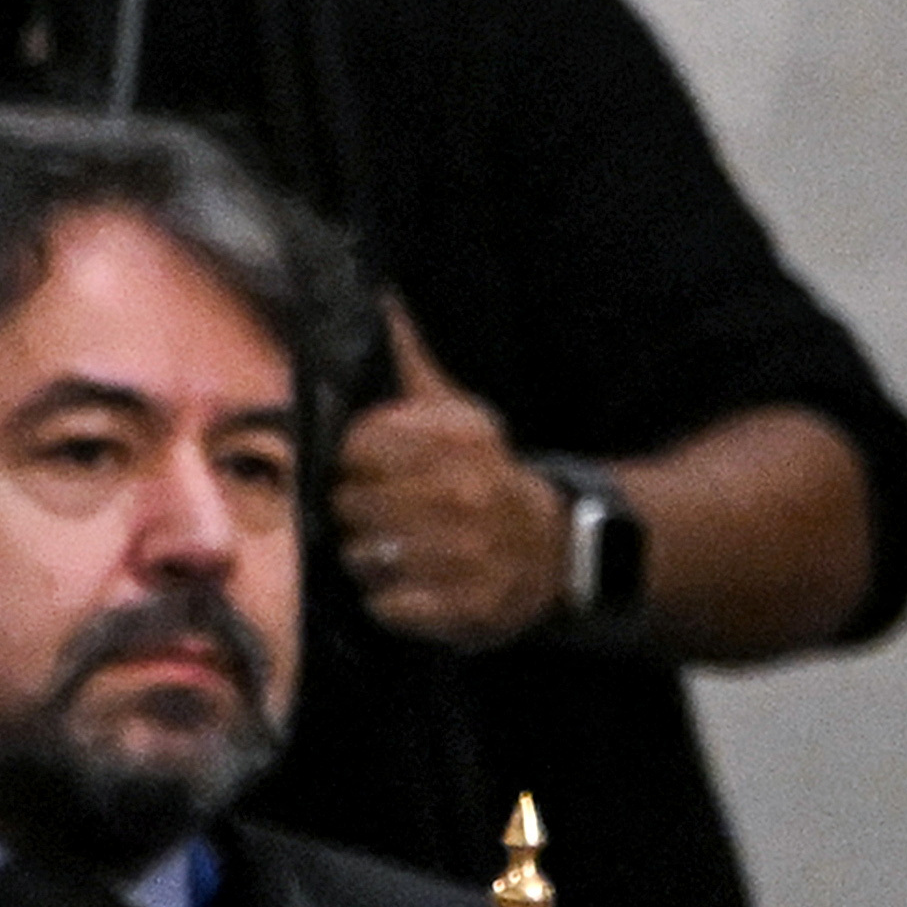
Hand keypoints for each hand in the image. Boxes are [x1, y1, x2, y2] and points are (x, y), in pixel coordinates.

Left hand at [334, 302, 566, 650]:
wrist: (557, 551)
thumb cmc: (484, 475)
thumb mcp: (458, 414)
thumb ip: (409, 361)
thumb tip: (377, 296)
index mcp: (458, 443)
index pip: (356, 448)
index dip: (354, 463)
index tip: (374, 471)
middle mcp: (466, 496)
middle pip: (349, 504)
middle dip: (357, 513)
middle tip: (389, 517)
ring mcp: (468, 556)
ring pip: (360, 556)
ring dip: (370, 559)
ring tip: (403, 551)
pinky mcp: (467, 610)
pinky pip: (384, 606)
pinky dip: (390, 602)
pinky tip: (418, 587)